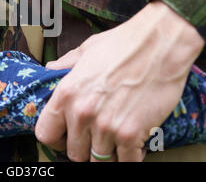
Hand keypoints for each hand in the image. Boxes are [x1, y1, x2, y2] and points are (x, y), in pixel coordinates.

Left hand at [35, 1, 204, 161]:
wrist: (160, 42)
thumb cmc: (124, 44)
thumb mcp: (87, 49)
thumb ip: (65, 64)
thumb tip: (50, 68)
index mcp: (66, 94)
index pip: (45, 134)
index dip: (56, 139)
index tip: (66, 137)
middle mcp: (82, 113)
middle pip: (74, 153)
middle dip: (84, 148)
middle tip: (96, 138)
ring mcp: (106, 126)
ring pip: (98, 161)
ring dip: (107, 154)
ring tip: (116, 141)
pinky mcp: (131, 134)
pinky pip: (126, 162)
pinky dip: (130, 157)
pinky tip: (134, 144)